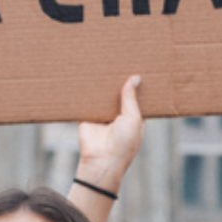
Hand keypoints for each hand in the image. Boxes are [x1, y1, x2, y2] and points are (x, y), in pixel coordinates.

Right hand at [74, 75, 143, 196]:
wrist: (101, 161)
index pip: (135, 98)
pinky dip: (85, 92)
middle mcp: (117, 116)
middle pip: (117, 95)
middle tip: (118, 61)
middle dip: (117, 82)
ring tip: (103, 64)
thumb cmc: (124, 144)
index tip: (137, 68)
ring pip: (102, 97)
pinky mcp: (86, 117)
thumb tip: (134, 78)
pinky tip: (86, 76)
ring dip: (101, 86)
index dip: (135, 86)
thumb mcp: (133, 118)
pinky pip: (85, 102)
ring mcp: (101, 116)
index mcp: (132, 118)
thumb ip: (131, 98)